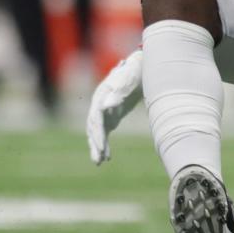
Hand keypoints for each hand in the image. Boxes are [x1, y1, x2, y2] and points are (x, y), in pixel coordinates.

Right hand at [86, 49, 143, 164]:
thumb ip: (117, 94)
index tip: (101, 146)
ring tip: (99, 162)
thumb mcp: (127, 82)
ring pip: (97, 133)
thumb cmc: (134, 74)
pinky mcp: (110, 117)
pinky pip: (105, 133)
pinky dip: (105, 145)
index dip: (97, 133)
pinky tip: (107, 157)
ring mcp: (103, 112)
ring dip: (98, 147)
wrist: (140, 70)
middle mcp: (98, 105)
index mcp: (100, 96)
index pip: (95, 118)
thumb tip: (105, 106)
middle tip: (98, 159)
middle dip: (96, 144)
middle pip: (94, 128)